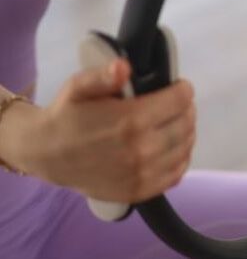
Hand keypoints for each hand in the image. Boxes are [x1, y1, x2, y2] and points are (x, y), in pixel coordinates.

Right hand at [24, 59, 195, 202]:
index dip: (182, 90)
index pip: (180, 100)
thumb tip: (123, 67)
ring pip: (185, 147)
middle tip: (177, 104)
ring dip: (186, 131)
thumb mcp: (79, 87)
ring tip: (175, 122)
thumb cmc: (67, 116)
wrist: (46, 155)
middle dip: (186, 109)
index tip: (178, 87)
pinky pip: (176, 173)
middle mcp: (142, 149)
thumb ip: (104, 76)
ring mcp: (143, 173)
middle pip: (186, 123)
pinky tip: (173, 147)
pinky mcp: (140, 191)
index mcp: (131, 120)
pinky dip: (181, 158)